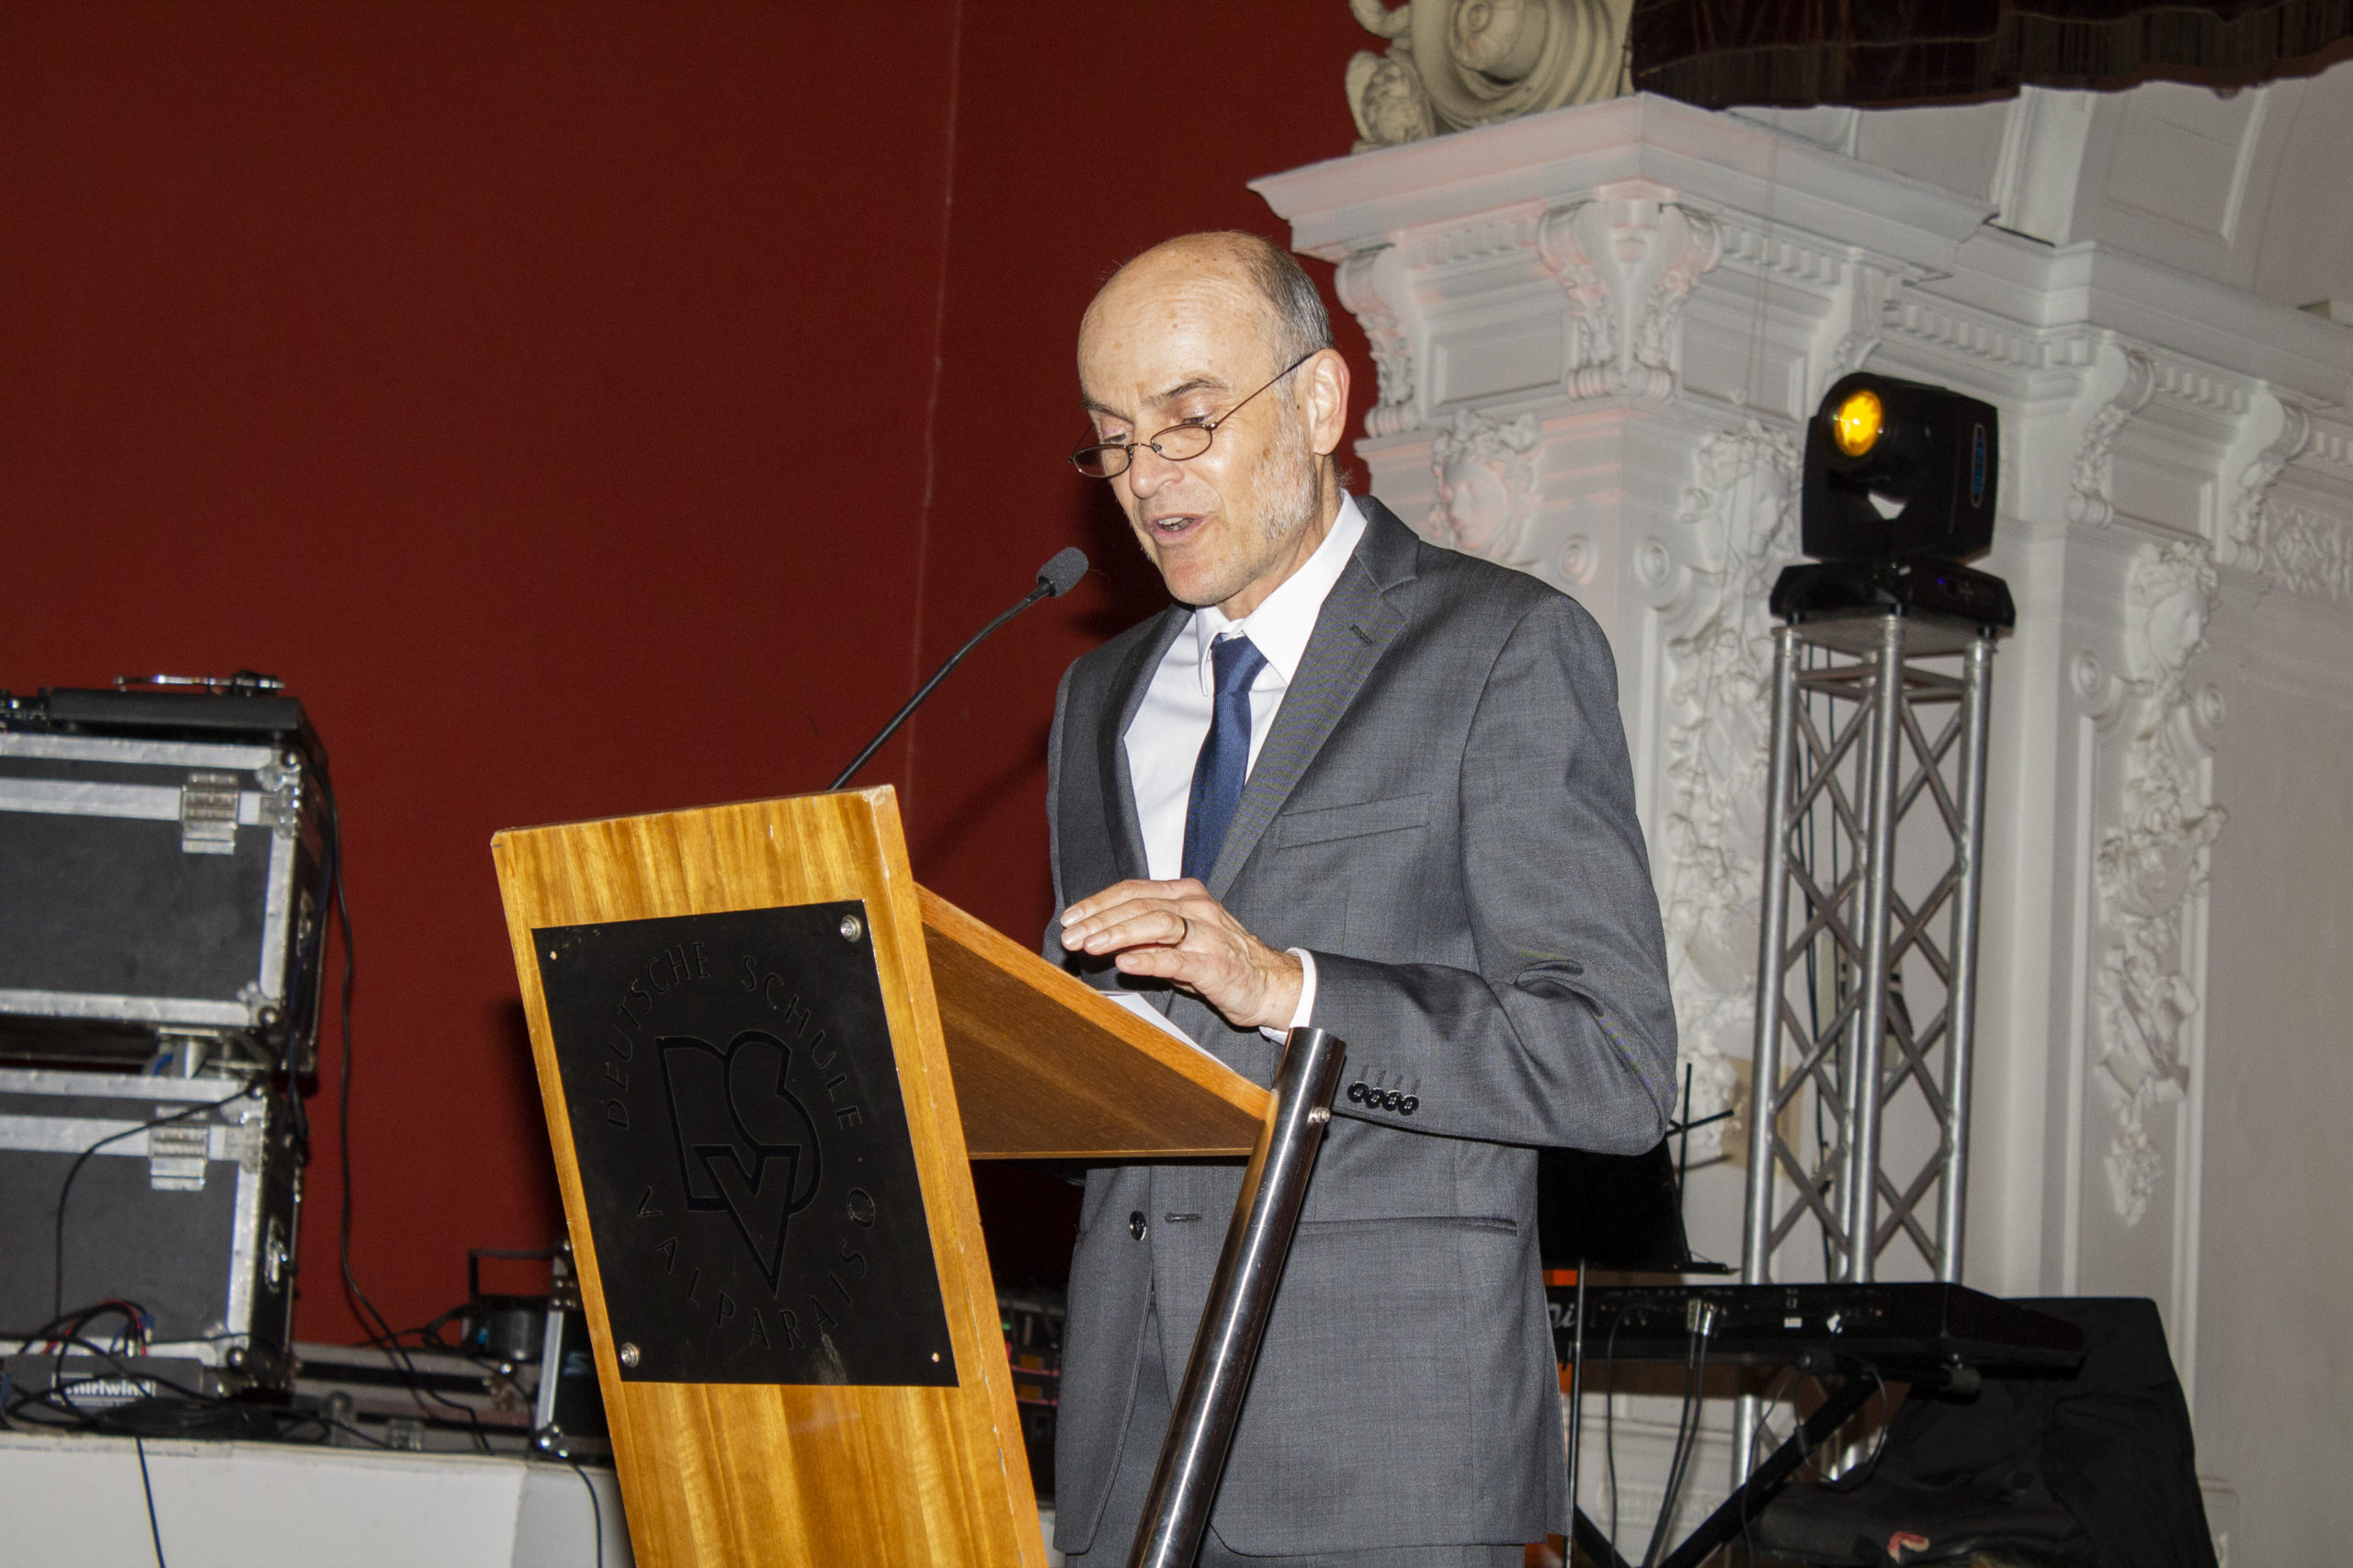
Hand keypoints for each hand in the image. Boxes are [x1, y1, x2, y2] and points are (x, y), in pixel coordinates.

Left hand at [1059, 878, 1302, 1031]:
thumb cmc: (1221, 960)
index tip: (1070, 917)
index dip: (1098, 902)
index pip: (1133, 890)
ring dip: (1117, 933)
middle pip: (1138, 905)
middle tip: (1070, 935)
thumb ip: (1145, 936)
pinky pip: (1177, 958)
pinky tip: (1126, 962)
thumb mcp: (1181, 941)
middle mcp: (1197, 907)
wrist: (1270, 984)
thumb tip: (1101, 937)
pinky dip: (1148, 958)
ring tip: (1090, 945)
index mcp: (1186, 894)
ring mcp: (1208, 934)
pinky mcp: (1215, 964)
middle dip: (1099, 920)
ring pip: (1155, 923)